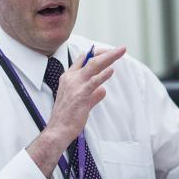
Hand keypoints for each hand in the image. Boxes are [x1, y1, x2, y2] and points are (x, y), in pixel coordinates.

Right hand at [27, 46, 125, 177]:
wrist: (58, 129)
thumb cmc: (67, 117)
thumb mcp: (80, 101)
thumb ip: (92, 94)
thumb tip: (102, 90)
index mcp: (67, 77)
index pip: (82, 59)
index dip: (96, 53)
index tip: (108, 52)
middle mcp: (70, 78)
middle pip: (90, 59)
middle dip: (107, 52)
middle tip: (120, 49)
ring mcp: (75, 85)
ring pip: (94, 65)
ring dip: (109, 57)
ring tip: (120, 52)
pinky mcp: (81, 94)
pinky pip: (94, 81)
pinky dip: (104, 75)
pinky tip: (111, 70)